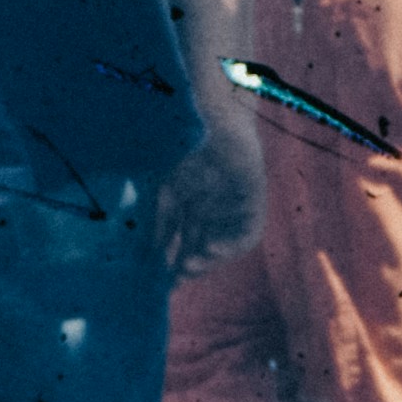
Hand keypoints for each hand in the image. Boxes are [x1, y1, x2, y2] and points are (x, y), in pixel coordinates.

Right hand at [150, 97, 261, 278]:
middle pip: (204, 248)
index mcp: (192, 206)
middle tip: (176, 279)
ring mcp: (235, 207)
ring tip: (190, 266)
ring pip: (225, 245)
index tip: (161, 282)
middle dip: (192, 266)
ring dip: (210, 260)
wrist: (211, 119)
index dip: (174, 263)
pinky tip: (210, 249)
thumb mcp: (165, 191)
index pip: (184, 242)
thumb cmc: (184, 149)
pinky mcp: (253, 201)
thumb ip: (160, 223)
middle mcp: (215, 210)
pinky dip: (230, 245)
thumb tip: (148, 255)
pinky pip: (247, 233)